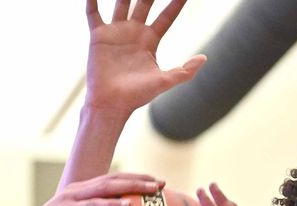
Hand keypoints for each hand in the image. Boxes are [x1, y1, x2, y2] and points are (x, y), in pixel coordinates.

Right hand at [2, 173, 161, 205]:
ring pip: (106, 188)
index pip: (113, 181)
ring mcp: (70, 199)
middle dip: (139, 179)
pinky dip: (110, 204)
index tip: (157, 183)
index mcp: (82, 192)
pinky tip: (127, 205)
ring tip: (151, 190)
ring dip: (131, 187)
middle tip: (161, 183)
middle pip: (113, 180)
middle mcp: (77, 191)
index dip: (135, 179)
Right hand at [84, 0, 204, 117]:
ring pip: (121, 3)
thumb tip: (204, 58)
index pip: (166, 16)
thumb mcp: (164, 81)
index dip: (176, 3)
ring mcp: (116, 32)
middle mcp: (134, 32)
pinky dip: (92, 0)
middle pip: (144, 4)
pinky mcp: (98, 36)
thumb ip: (185, 71)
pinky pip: (93, 13)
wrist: (112, 103)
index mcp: (150, 41)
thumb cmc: (138, 96)